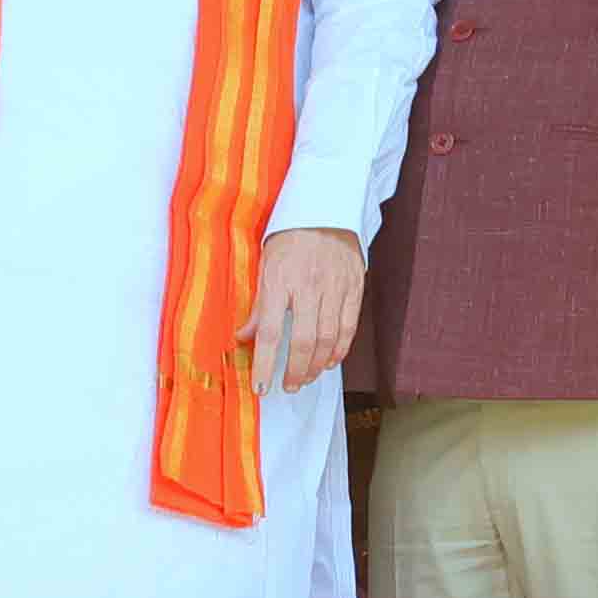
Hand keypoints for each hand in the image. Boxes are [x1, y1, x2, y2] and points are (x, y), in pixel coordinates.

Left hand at [247, 225, 362, 394]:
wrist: (325, 210)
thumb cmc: (289, 239)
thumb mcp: (265, 265)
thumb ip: (259, 305)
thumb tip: (244, 337)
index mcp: (280, 281)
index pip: (271, 332)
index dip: (265, 364)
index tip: (261, 387)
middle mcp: (308, 287)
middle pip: (304, 341)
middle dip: (295, 371)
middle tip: (288, 386)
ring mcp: (334, 288)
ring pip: (328, 340)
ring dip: (316, 366)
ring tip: (305, 378)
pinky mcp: (353, 289)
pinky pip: (348, 328)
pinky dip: (339, 350)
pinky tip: (329, 361)